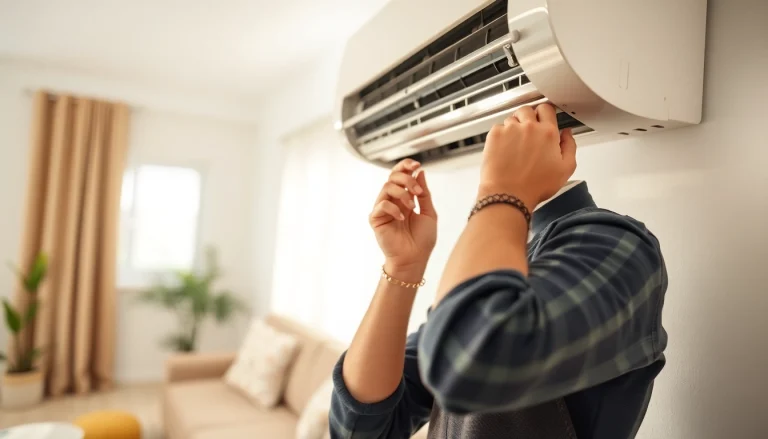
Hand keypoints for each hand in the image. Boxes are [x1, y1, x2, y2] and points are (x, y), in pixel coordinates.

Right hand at [369, 159, 437, 281]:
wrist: (414, 260)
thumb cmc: (422, 240)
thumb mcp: (429, 213)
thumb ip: (424, 193)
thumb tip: (420, 172)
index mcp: (404, 198)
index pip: (400, 175)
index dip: (406, 166)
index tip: (417, 165)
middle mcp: (392, 201)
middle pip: (392, 177)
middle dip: (406, 179)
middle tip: (418, 191)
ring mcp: (383, 210)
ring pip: (386, 187)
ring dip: (402, 193)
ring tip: (412, 206)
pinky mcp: (376, 219)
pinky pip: (382, 205)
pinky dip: (394, 208)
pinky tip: (403, 217)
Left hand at [479, 104, 576, 208]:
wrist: (508, 194)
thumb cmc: (535, 186)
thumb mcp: (565, 170)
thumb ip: (570, 146)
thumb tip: (567, 133)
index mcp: (548, 133)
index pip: (547, 108)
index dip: (544, 113)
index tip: (542, 118)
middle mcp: (529, 127)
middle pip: (528, 110)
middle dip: (528, 118)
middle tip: (527, 133)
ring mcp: (510, 129)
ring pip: (512, 118)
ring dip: (514, 127)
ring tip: (514, 145)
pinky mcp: (495, 135)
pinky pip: (498, 127)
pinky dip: (500, 135)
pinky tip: (503, 149)